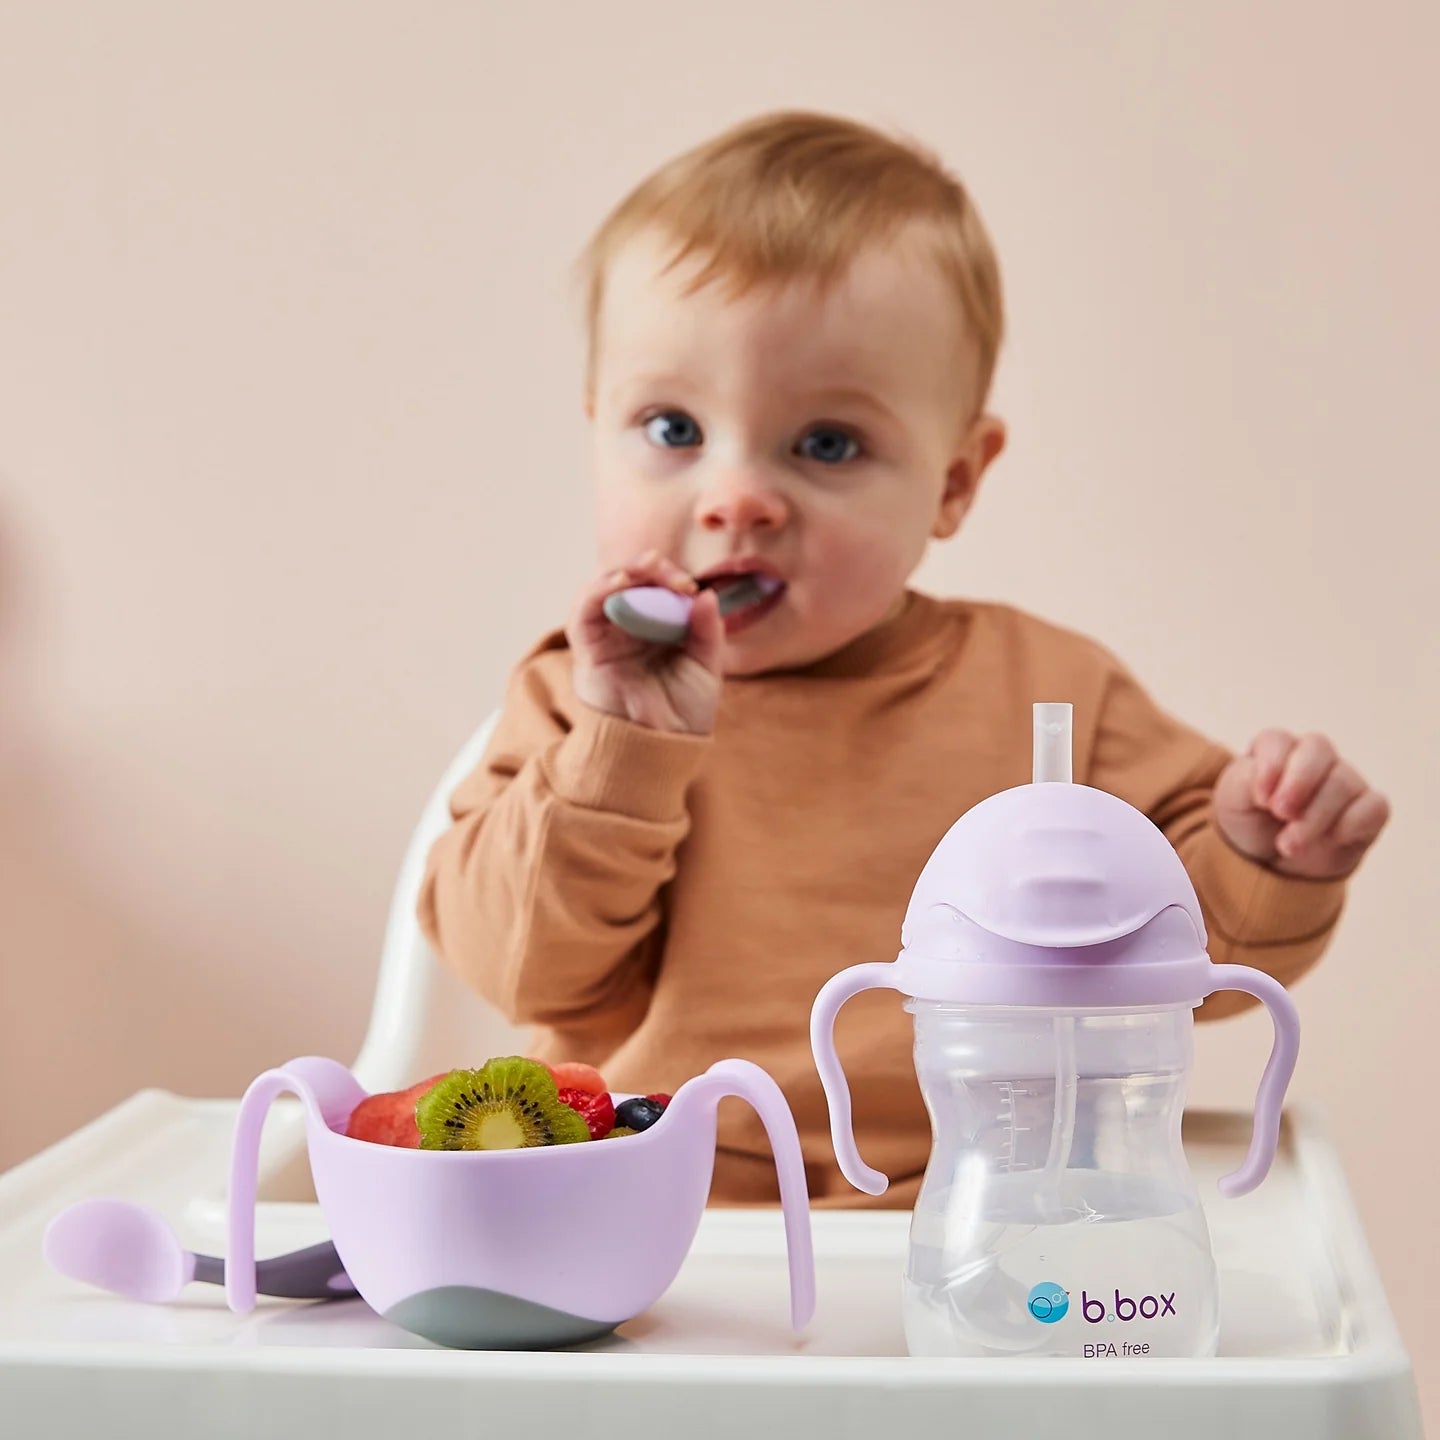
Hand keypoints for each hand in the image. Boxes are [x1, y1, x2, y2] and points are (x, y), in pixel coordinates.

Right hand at [566, 551, 724, 734]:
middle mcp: (627, 630)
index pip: (656, 588)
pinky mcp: (587, 651)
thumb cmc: (684, 713)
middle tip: (670, 572)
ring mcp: (605, 639)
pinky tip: (620, 581)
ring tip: (647, 566)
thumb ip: (707, 630)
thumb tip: (706, 594)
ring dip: (624, 572)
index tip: (690, 586)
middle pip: (629, 583)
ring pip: (603, 589)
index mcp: (655, 630)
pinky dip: (598, 590)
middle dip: (649, 569)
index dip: (670, 578)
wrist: (663, 748)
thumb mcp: (706, 666)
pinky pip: (584, 612)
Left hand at [1212, 729, 1390, 879]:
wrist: (1271, 863)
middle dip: (1299, 783)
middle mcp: (1313, 758)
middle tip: (1281, 813)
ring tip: (1289, 845)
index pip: (1278, 740)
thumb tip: (1275, 780)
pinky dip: (1352, 824)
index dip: (1271, 766)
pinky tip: (1332, 840)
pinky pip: (1374, 807)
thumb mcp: (1232, 801)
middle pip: (1318, 748)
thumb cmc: (1250, 821)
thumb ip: (1246, 780)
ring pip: (1343, 782)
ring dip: (1314, 818)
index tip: (1260, 799)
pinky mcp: (1367, 810)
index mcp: (1275, 749)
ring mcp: (1344, 781)